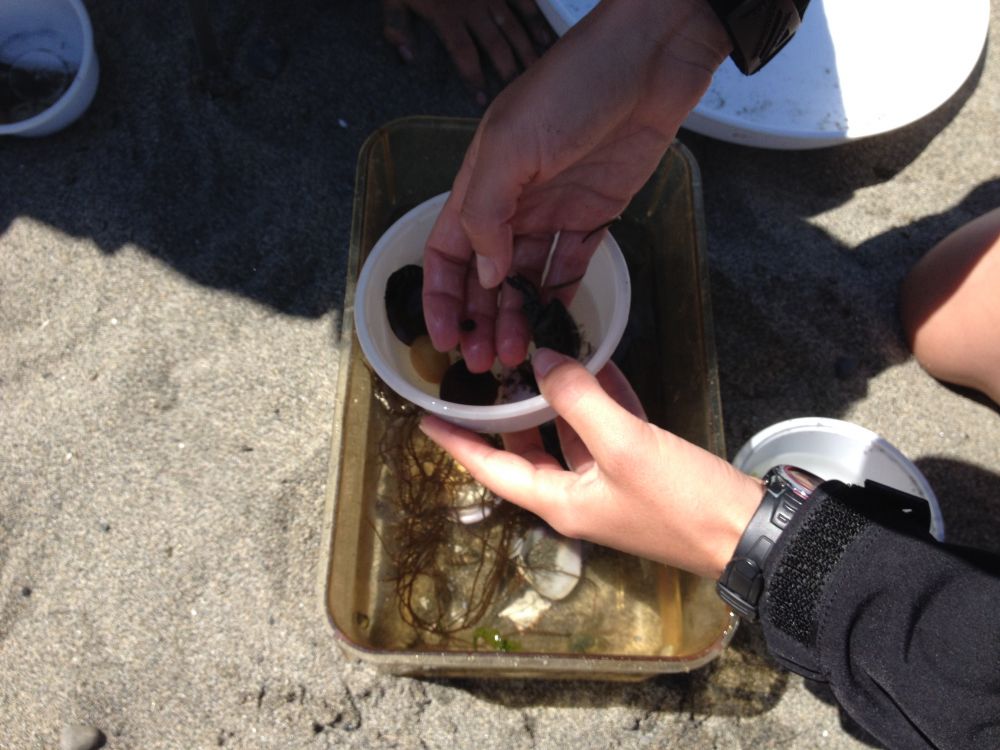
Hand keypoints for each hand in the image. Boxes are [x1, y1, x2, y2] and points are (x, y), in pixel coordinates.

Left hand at [381, 0, 552, 104]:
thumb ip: (396, 24)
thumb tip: (406, 57)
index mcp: (446, 16)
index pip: (463, 54)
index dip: (474, 78)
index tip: (481, 99)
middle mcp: (472, 8)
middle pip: (494, 45)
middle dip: (507, 70)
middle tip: (519, 91)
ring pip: (512, 26)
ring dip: (525, 49)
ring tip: (535, 70)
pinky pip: (522, 0)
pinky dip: (534, 18)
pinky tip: (543, 36)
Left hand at [418, 349, 761, 578]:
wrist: (745, 532)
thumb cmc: (678, 500)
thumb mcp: (624, 444)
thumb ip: (579, 399)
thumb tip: (543, 358)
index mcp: (559, 500)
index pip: (492, 469)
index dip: (458, 443)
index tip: (425, 418)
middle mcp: (576, 495)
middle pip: (527, 449)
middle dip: (510, 412)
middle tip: (492, 371)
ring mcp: (608, 484)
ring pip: (568, 435)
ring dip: (558, 399)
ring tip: (539, 357)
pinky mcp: (638, 470)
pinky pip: (606, 431)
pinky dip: (599, 400)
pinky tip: (597, 364)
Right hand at [421, 0, 730, 372]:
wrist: (651, 59)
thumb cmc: (573, 86)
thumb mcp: (511, 145)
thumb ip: (486, 213)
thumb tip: (486, 275)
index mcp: (481, 182)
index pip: (445, 250)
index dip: (439, 296)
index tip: (442, 338)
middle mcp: (512, 202)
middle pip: (485, 276)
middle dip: (479, 320)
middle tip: (484, 362)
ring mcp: (554, 211)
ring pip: (526, 280)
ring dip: (518, 318)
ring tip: (519, 355)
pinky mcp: (595, 216)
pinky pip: (571, 266)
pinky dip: (560, 298)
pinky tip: (555, 328)